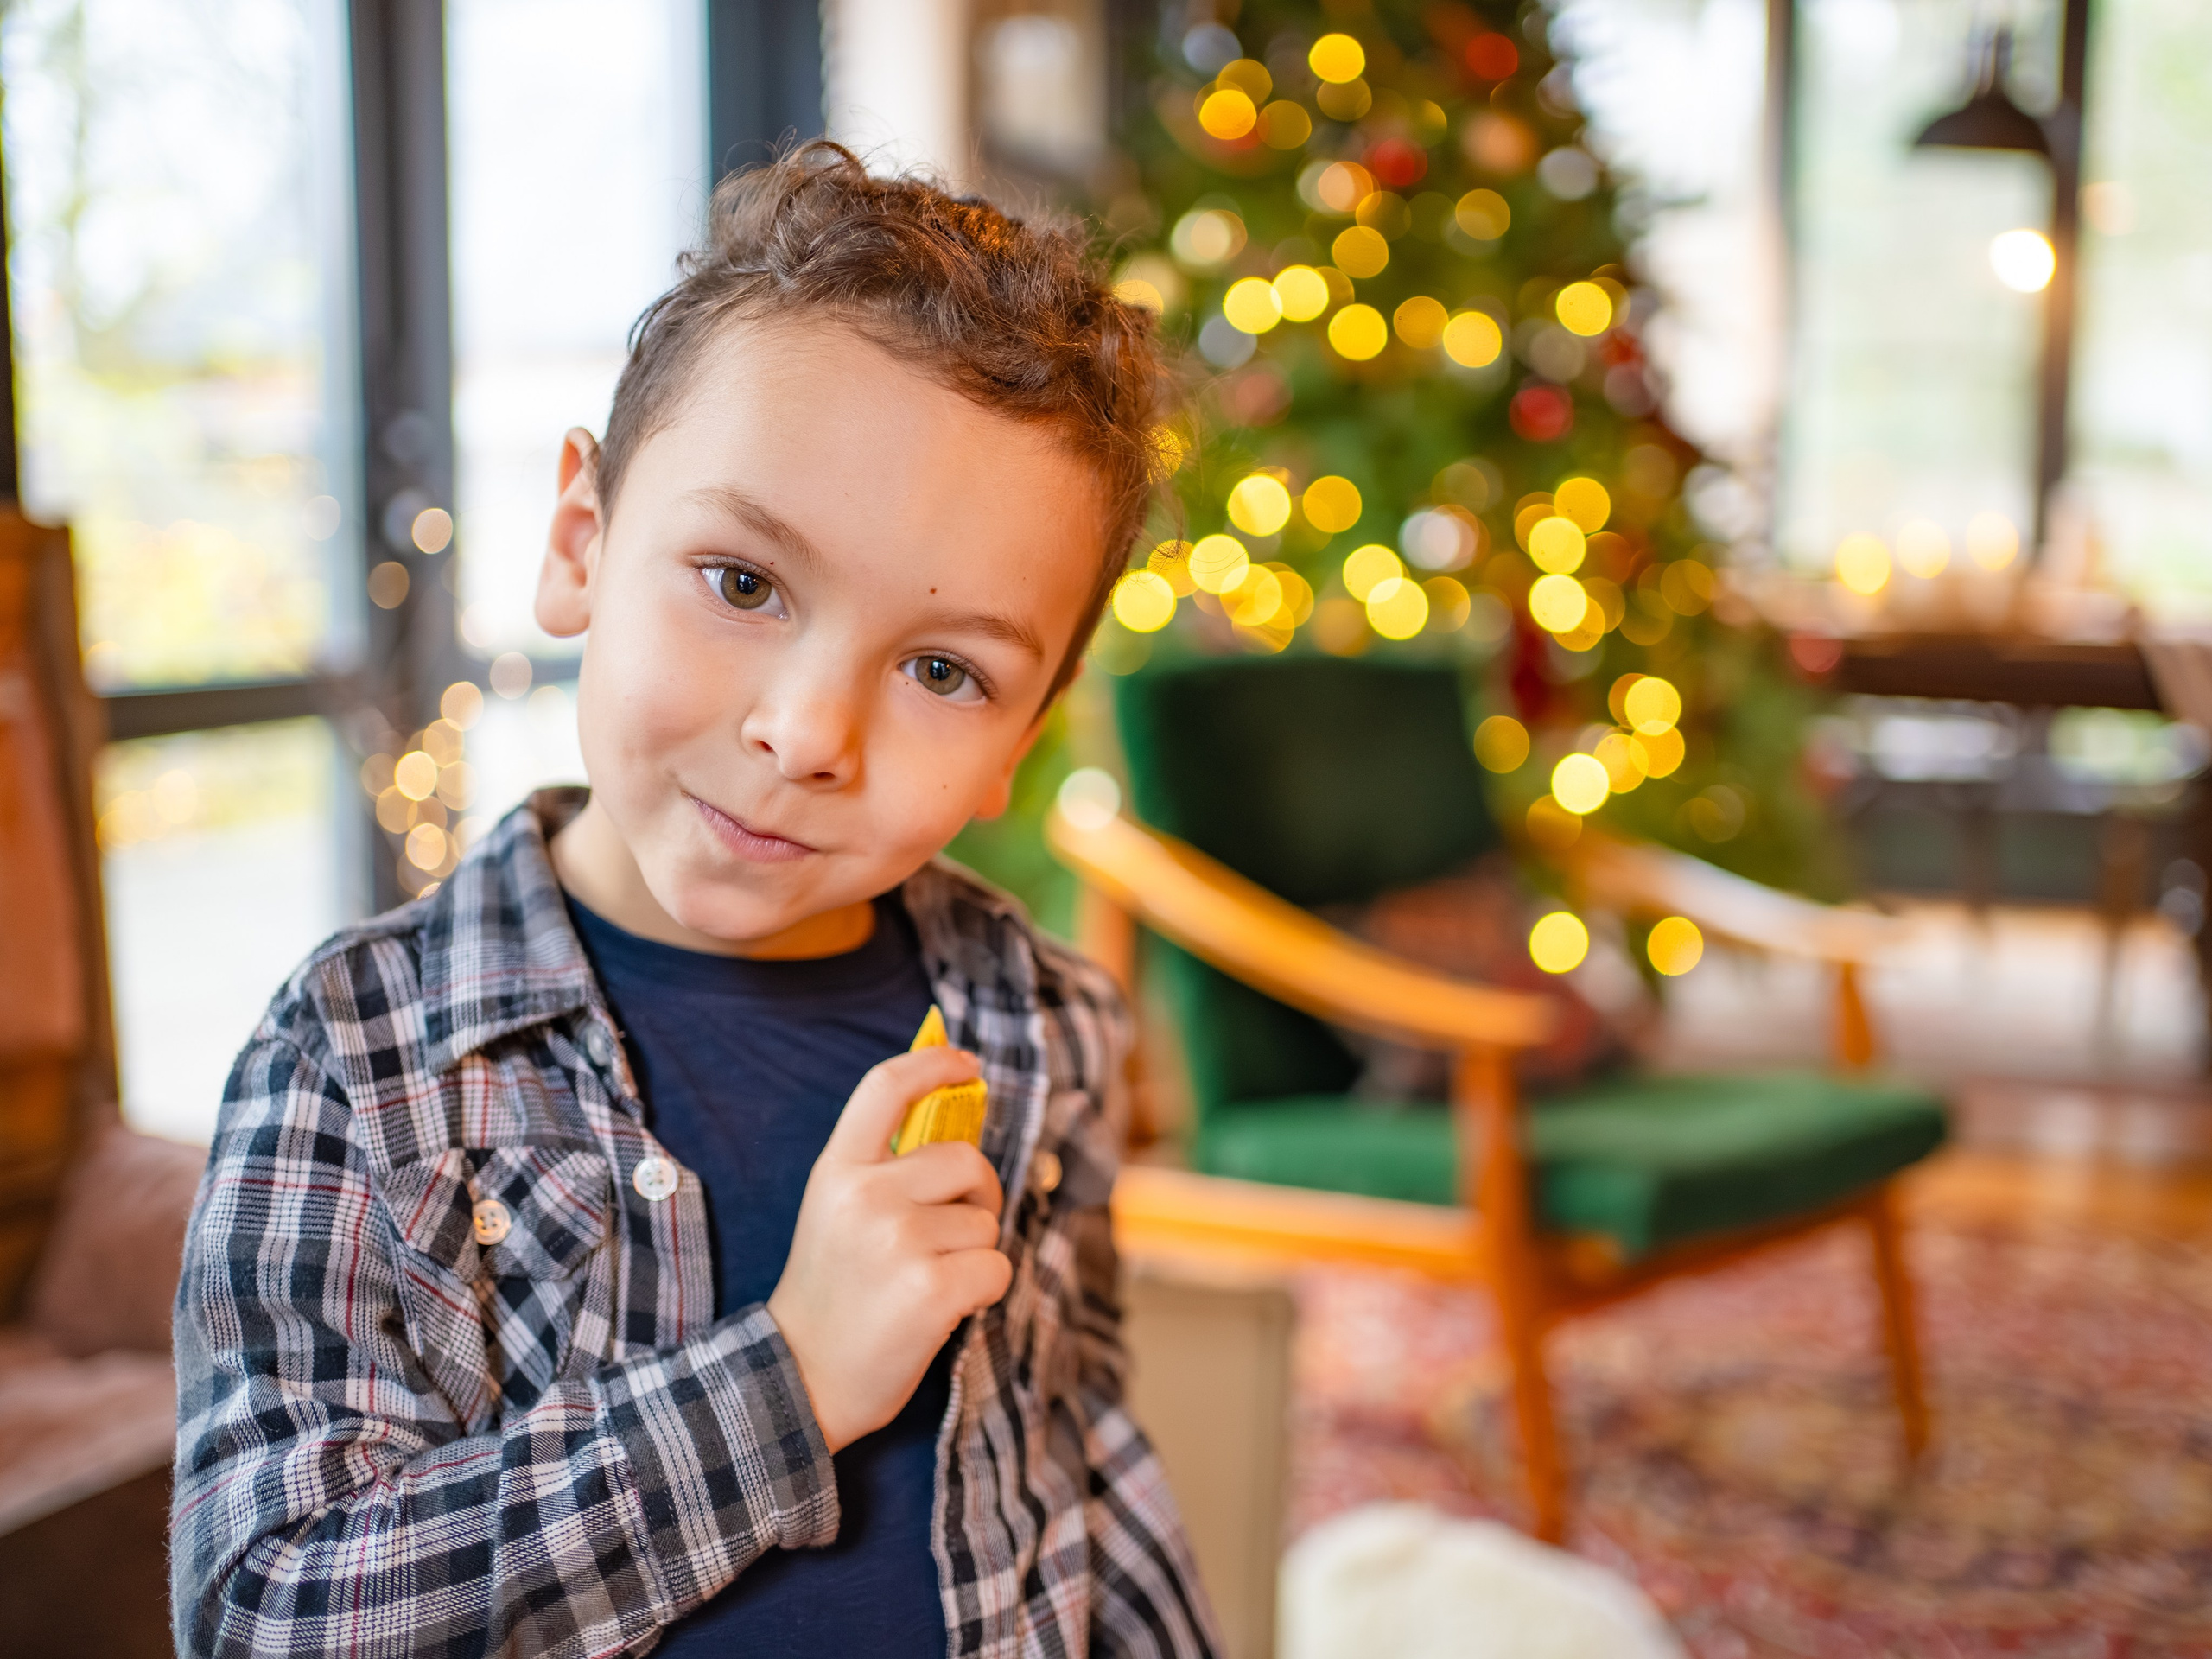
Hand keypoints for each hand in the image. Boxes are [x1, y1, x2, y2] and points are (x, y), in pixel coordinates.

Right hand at [767, 1046, 1011, 1451]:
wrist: (801, 1379)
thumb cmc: (831, 1295)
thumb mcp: (837, 1212)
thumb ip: (885, 1170)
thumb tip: (958, 1126)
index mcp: (836, 1169)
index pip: (886, 1087)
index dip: (934, 1063)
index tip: (967, 1065)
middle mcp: (865, 1195)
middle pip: (965, 1160)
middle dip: (979, 1196)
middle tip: (957, 1231)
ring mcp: (899, 1242)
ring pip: (986, 1223)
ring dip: (975, 1253)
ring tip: (930, 1281)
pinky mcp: (932, 1289)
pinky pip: (997, 1267)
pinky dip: (985, 1291)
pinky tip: (945, 1310)